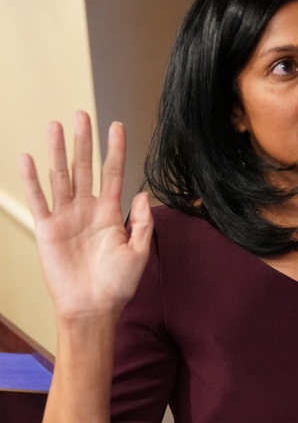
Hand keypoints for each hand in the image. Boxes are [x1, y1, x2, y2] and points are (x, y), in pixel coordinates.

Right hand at [21, 112, 152, 321]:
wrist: (93, 308)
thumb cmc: (118, 285)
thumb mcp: (139, 252)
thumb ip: (143, 223)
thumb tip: (143, 194)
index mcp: (111, 214)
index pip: (114, 173)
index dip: (115, 150)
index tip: (116, 126)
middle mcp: (87, 210)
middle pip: (85, 168)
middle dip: (84, 142)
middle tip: (82, 114)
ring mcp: (66, 217)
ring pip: (61, 177)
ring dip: (58, 151)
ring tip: (57, 126)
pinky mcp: (47, 228)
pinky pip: (39, 199)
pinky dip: (32, 179)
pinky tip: (29, 158)